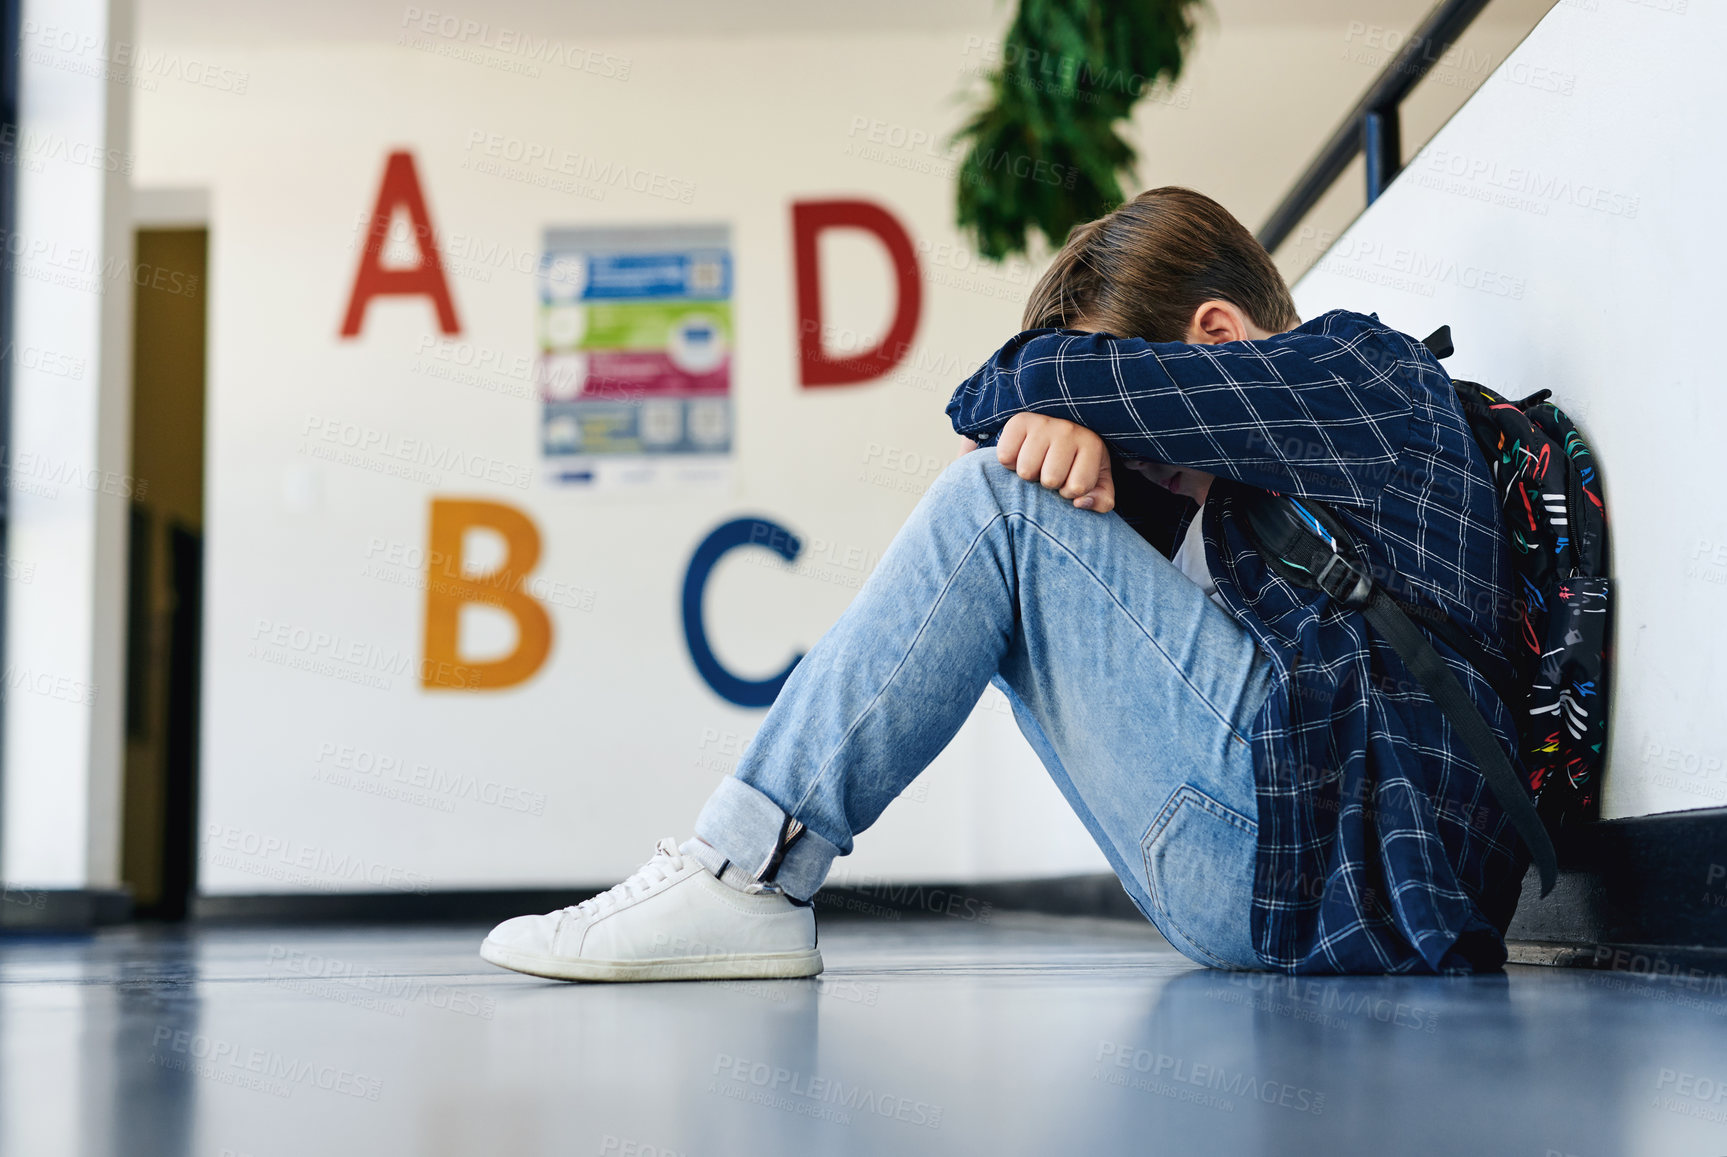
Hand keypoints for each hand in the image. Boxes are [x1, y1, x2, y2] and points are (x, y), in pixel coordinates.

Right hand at [995, 413, 1114, 512]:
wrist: (1056, 434)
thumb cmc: (1077, 465)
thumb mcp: (1097, 483)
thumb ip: (1101, 501)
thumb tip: (1080, 502)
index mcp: (1092, 445)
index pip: (1077, 487)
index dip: (1069, 492)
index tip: (1069, 481)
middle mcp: (1068, 430)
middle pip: (1050, 480)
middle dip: (1048, 484)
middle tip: (1049, 471)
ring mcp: (1043, 423)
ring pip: (1026, 471)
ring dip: (1028, 475)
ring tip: (1036, 464)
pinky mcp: (1019, 421)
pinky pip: (1005, 456)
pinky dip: (1009, 463)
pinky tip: (1021, 455)